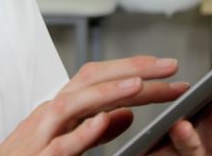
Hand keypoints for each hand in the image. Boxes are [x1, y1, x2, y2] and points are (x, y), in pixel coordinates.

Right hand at [0, 56, 189, 155]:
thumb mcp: (66, 144)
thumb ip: (95, 132)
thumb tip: (126, 114)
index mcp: (61, 110)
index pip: (101, 79)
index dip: (136, 70)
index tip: (170, 71)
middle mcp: (50, 115)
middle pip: (91, 80)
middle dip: (131, 69)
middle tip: (171, 67)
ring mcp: (41, 136)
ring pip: (73, 104)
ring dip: (108, 91)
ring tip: (141, 85)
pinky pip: (59, 144)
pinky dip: (81, 132)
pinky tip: (103, 122)